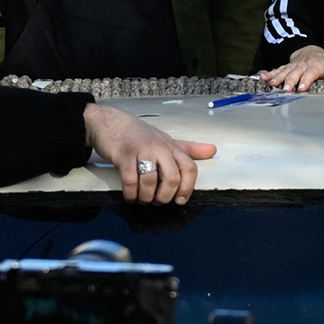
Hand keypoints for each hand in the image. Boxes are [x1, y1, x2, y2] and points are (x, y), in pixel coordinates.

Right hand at [82, 103, 214, 204]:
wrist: (110, 122)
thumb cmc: (139, 134)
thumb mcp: (166, 140)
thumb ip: (188, 149)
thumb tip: (213, 150)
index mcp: (171, 146)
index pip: (189, 168)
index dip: (187, 188)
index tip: (179, 200)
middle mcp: (159, 148)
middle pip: (172, 179)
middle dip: (165, 197)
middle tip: (156, 201)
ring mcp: (142, 151)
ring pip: (151, 182)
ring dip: (146, 198)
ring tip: (142, 199)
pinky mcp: (124, 155)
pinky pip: (130, 181)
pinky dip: (131, 194)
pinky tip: (130, 196)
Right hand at [266, 44, 323, 91]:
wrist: (310, 51)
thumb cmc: (322, 62)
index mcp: (314, 66)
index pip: (310, 73)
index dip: (306, 80)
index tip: (302, 87)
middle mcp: (302, 66)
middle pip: (295, 73)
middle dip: (290, 81)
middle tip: (286, 89)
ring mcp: (292, 67)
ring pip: (284, 72)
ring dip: (277, 78)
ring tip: (272, 84)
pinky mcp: (285, 68)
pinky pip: (276, 70)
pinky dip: (269, 74)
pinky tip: (262, 77)